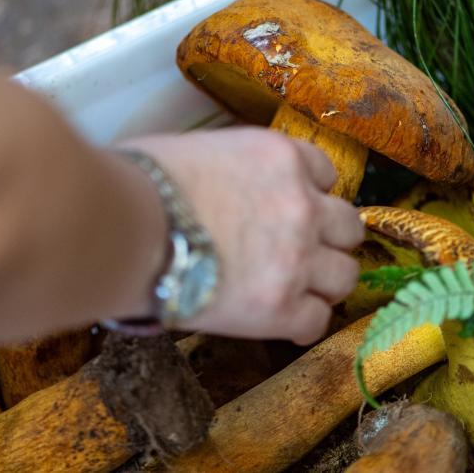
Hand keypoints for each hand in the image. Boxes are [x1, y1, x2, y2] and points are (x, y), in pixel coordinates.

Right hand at [123, 128, 363, 344]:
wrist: (125, 230)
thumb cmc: (140, 182)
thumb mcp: (195, 150)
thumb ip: (227, 166)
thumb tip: (211, 184)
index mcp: (280, 157)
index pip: (325, 172)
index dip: (309, 192)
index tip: (292, 207)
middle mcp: (302, 204)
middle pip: (348, 226)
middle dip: (328, 238)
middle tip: (300, 251)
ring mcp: (298, 257)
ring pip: (346, 275)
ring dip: (324, 283)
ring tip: (296, 290)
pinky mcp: (281, 307)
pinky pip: (318, 321)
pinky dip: (301, 324)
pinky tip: (280, 322)